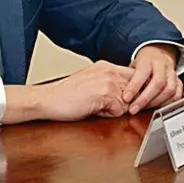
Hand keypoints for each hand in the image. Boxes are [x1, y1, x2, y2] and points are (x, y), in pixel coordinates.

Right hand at [3, 61, 135, 123]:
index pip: (134, 76)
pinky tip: (94, 111)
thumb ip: (108, 83)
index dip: (136, 90)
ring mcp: (107, 82)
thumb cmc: (66, 95)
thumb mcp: (91, 81)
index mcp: (106, 67)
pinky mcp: (104, 94)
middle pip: (135, 89)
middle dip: (128, 102)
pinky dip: (108, 115)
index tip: (132, 99)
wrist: (48, 99)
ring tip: (99, 108)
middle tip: (113, 107)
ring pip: (128, 102)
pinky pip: (119, 111)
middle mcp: (109, 71)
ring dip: (116, 109)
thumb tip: (127, 95)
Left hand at [125, 44, 183, 114]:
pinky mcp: (178, 81)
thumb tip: (113, 92)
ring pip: (169, 89)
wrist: (158, 54)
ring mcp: (172, 73)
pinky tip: (157, 106)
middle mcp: (162, 65)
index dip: (134, 86)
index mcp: (149, 60)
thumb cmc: (142, 63)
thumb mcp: (132, 65)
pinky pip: (177, 94)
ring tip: (144, 109)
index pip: (143, 73)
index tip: (126, 98)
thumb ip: (127, 77)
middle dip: (145, 99)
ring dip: (156, 102)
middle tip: (133, 109)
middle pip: (158, 83)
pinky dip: (168, 102)